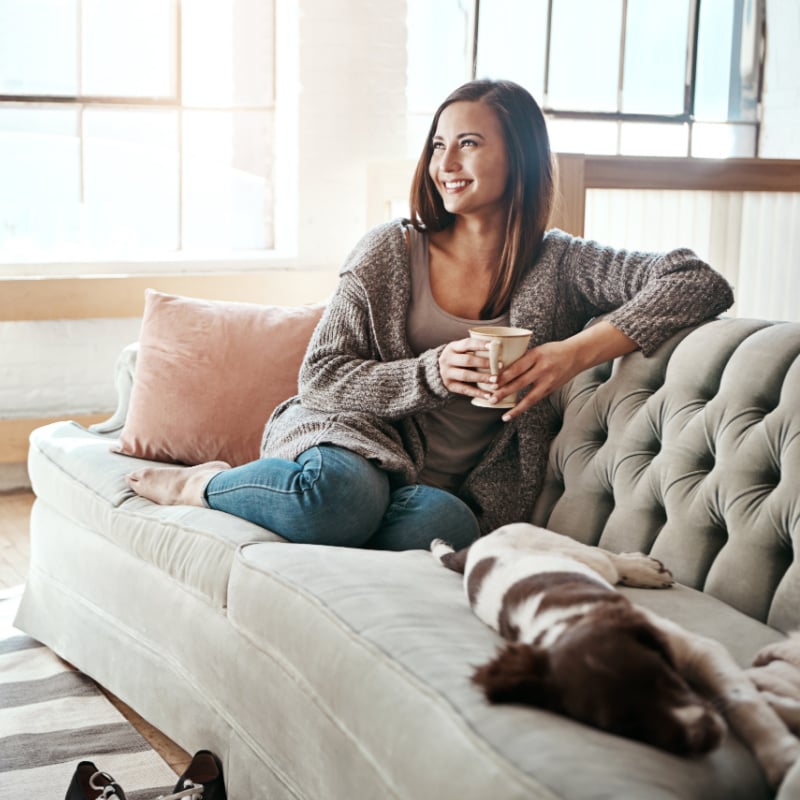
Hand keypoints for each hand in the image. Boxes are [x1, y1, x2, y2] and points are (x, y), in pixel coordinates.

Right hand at [438, 337, 499, 401]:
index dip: (481, 344)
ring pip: (466, 375)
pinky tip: (488, 395)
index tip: (495, 345)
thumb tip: (499, 346)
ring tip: (495, 380)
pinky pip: (465, 390)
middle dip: (484, 363)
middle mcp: (447, 359)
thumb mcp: (460, 350)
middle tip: (500, 365)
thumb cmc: (457, 358)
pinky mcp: (449, 385)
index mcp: (452, 347)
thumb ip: (474, 348)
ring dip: (482, 378)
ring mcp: (447, 373)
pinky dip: (477, 393)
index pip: (467, 344)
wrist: (437, 370)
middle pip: (467, 360)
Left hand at [490, 321, 637, 420]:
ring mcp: (549, 381)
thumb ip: (522, 359)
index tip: (492, 381)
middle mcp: (543, 369)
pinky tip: (512, 414)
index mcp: (537, 355)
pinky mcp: (551, 390)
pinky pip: (535, 400)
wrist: (577, 355)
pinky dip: (523, 408)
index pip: (517, 367)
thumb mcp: (537, 349)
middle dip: (504, 392)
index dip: (504, 376)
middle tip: (491, 398)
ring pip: (529, 397)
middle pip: (520, 383)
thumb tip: (499, 369)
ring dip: (515, 407)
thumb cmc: (553, 350)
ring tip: (503, 414)